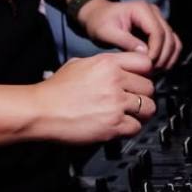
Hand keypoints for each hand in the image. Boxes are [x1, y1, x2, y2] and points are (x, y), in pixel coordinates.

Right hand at [32, 49, 156, 143]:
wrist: (41, 110)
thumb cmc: (55, 90)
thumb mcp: (78, 63)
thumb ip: (102, 63)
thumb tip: (116, 66)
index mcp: (108, 63)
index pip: (145, 62)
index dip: (145, 73)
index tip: (140, 79)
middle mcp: (115, 81)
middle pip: (149, 87)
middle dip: (143, 95)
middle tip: (134, 100)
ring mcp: (116, 104)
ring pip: (148, 108)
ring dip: (142, 113)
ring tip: (131, 114)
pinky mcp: (113, 125)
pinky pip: (136, 127)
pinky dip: (130, 128)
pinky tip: (120, 125)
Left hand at [75, 0, 182, 70]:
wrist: (98, 16)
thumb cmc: (100, 22)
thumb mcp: (107, 32)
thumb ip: (126, 42)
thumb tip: (144, 54)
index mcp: (142, 9)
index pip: (158, 32)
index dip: (155, 51)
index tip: (146, 66)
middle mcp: (154, 12)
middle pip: (169, 37)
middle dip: (162, 57)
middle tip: (150, 72)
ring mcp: (158, 20)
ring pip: (174, 41)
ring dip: (168, 58)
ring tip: (154, 72)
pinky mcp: (159, 29)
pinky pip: (171, 44)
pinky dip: (168, 57)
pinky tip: (157, 67)